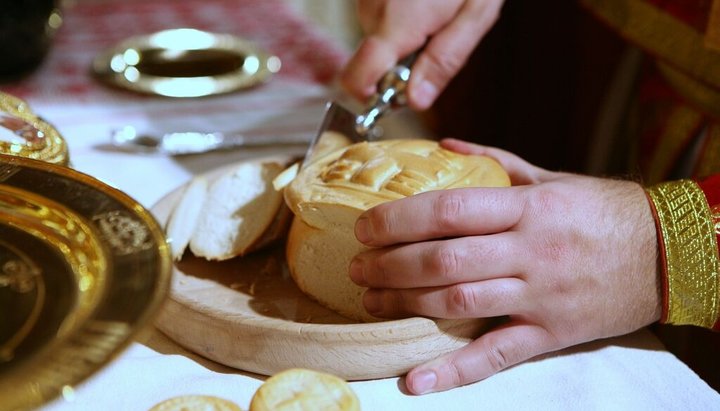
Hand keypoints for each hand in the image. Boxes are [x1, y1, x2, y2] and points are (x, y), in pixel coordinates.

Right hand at [340, 0, 504, 109]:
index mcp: (400, 23)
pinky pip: (378, 21)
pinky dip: (399, 22)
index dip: (371, 96)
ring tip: (434, 13)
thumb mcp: (475, 17)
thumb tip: (416, 102)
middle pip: (374, 62)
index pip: (358, 77)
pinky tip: (421, 3)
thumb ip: (444, 62)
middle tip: (437, 38)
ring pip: (378, 42)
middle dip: (403, 63)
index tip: (395, 95)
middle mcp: (374, 10)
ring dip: (405, 40)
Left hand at [349, 138, 661, 393]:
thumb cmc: (604, 211)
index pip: (450, 210)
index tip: (365, 227)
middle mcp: (530, 251)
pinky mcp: (549, 334)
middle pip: (444, 259)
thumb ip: (495, 159)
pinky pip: (496, 356)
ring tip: (371, 301)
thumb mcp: (551, 176)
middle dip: (391, 265)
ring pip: (460, 303)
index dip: (399, 220)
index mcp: (528, 208)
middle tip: (357, 267)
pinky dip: (453, 371)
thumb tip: (443, 145)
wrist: (670, 253)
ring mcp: (539, 296)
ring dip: (407, 304)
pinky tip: (415, 380)